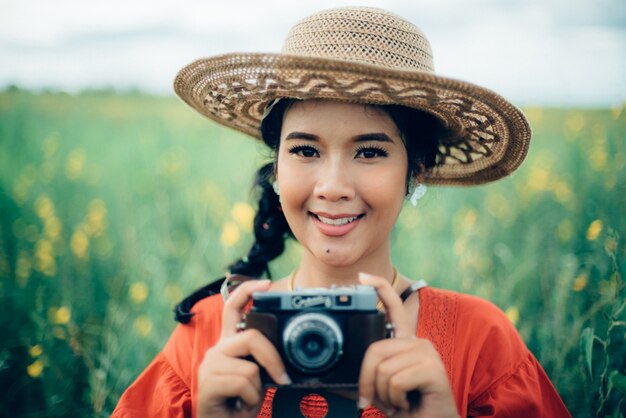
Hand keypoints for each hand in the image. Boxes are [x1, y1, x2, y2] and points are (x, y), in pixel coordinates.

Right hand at [196, 279, 289, 417]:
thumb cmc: (238, 403)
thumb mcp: (255, 378)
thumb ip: (263, 361)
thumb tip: (286, 357)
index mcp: (229, 344)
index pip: (233, 307)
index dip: (247, 291)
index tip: (265, 283)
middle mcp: (218, 349)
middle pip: (252, 337)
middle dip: (273, 359)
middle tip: (283, 379)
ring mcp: (211, 364)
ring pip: (251, 367)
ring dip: (258, 390)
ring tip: (247, 399)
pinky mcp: (208, 382)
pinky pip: (245, 385)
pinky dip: (250, 401)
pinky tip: (239, 406)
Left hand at [357, 273, 459, 417]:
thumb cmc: (405, 408)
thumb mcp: (375, 391)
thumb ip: (358, 380)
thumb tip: (324, 380)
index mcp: (404, 344)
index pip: (393, 308)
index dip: (380, 289)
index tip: (363, 277)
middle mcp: (417, 343)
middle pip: (375, 349)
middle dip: (368, 381)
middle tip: (376, 400)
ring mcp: (427, 353)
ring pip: (383, 367)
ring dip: (384, 394)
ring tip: (398, 402)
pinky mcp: (434, 368)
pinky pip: (396, 380)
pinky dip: (395, 399)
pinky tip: (408, 404)